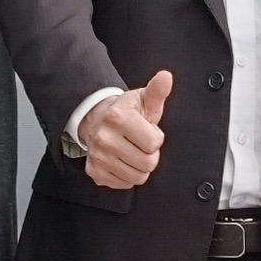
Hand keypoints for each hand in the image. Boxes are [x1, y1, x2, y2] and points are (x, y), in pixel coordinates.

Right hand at [79, 69, 176, 190]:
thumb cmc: (127, 112)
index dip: (155, 138)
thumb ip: (157, 90)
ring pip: (138, 177)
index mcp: (118, 118)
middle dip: (149, 154)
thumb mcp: (144, 99)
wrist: (97, 120)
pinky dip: (127, 175)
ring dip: (140, 166)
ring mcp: (98, 157)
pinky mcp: (95, 172)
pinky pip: (125, 184)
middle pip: (148, 163)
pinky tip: (122, 160)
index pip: (154, 144)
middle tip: (139, 143)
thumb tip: (166, 77)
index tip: (146, 130)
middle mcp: (104, 138)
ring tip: (132, 151)